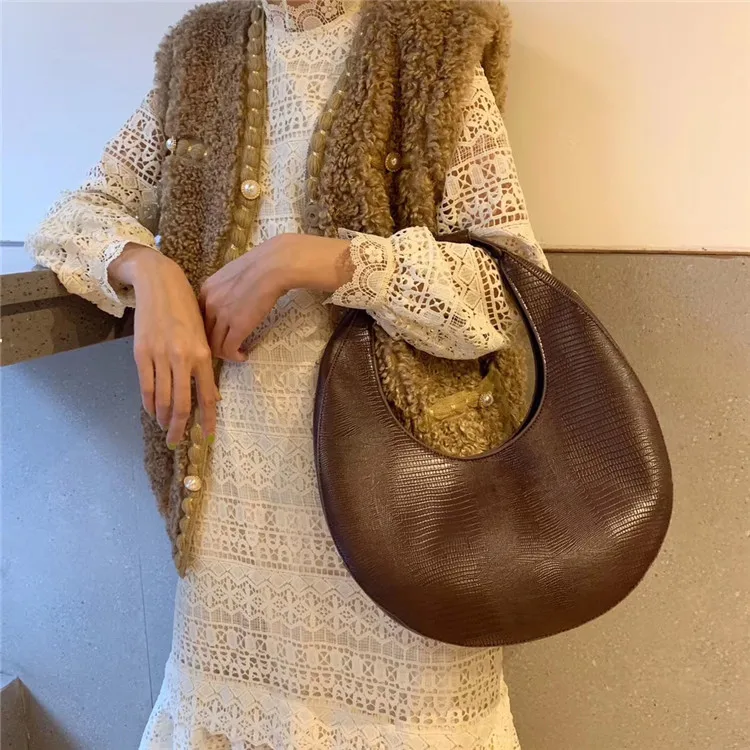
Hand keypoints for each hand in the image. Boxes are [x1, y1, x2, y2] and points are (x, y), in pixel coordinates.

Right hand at [109, 243, 217, 446]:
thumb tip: (210, 391)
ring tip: (166, 429)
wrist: (160, 284)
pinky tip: (153, 412)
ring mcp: (160, 357)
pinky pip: (147, 387)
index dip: (208, 419)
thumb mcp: (203, 333)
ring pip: (163, 399)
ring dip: (164, 419)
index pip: (207, 396)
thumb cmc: (186, 308)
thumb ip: (205, 361)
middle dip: (180, 427)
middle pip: (182, 404)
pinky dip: (150, 403)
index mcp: (202, 354)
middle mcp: (182, 359)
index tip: (207, 436)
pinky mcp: (142, 354)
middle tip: (178, 441)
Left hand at [199, 233, 351, 361]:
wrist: (273, 266)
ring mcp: (222, 316)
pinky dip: (235, 357)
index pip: (198, 317)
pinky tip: (244, 356)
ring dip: (225, 354)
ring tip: (236, 354)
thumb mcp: (232, 274)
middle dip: (214, 344)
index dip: (208, 329)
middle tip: (227, 349)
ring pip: (214, 345)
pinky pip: (229, 349)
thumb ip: (225, 288)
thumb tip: (232, 299)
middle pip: (203, 333)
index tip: (220, 334)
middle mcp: (209, 303)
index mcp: (206, 289)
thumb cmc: (260, 265)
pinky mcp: (238, 326)